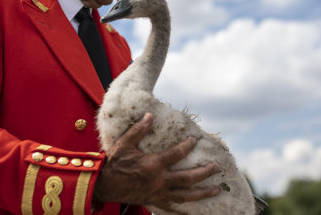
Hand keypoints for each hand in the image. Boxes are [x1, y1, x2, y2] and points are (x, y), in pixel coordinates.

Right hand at [94, 112, 220, 212]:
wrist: (103, 185)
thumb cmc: (113, 163)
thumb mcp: (124, 143)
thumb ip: (138, 130)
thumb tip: (150, 116)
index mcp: (152, 165)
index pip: (176, 154)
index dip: (187, 146)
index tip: (195, 139)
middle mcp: (159, 181)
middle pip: (188, 178)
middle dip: (204, 172)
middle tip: (216, 167)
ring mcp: (158, 193)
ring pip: (185, 195)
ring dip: (202, 193)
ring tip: (216, 189)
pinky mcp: (154, 201)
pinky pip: (173, 207)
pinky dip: (185, 209)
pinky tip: (195, 210)